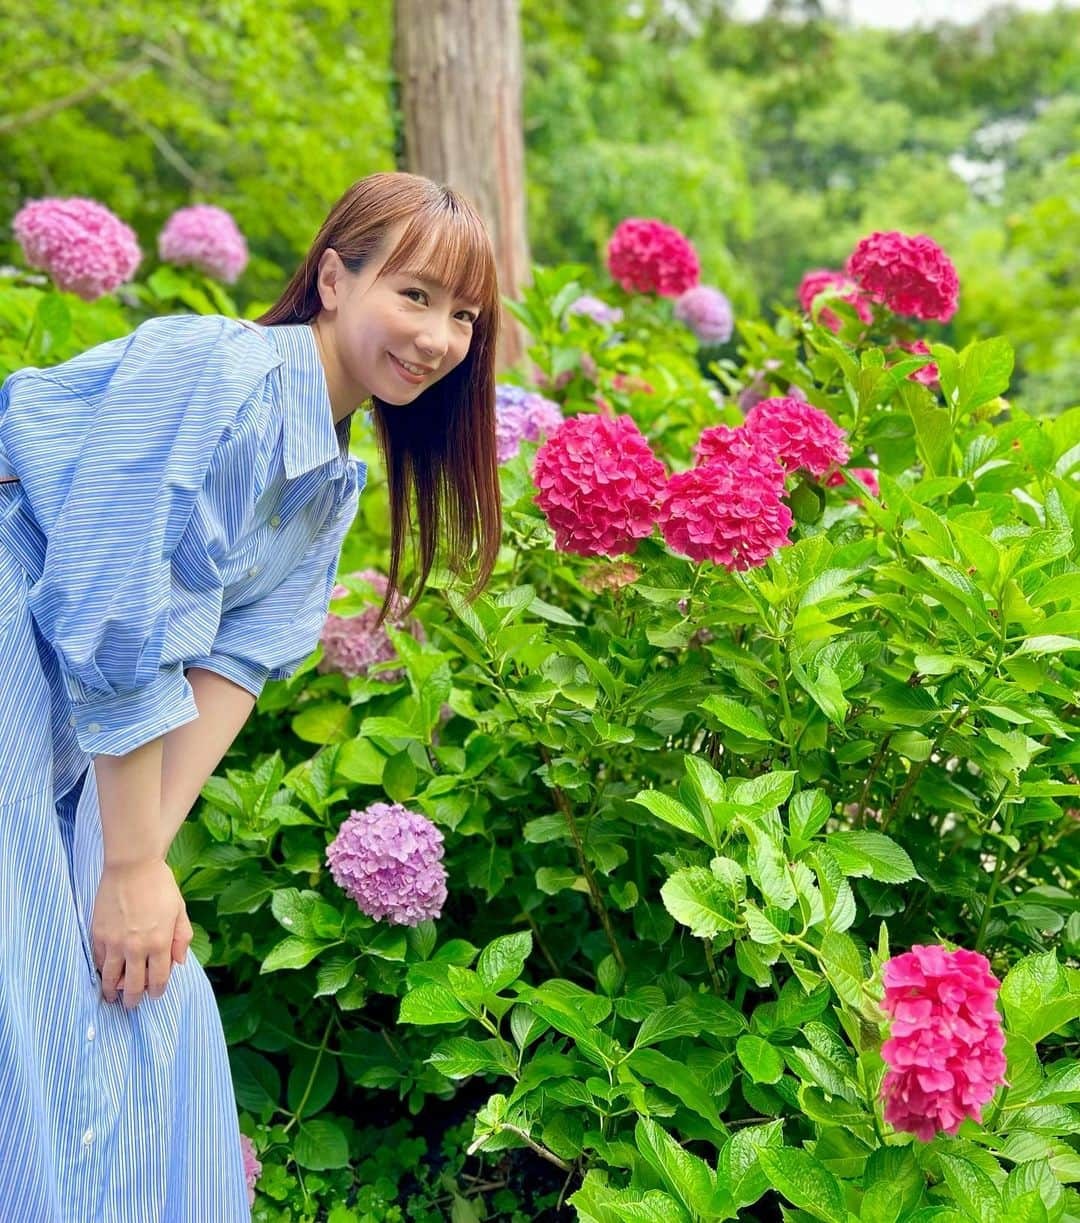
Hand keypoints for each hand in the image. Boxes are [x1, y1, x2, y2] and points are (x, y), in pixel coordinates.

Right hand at [91, 859, 188, 1009]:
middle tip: (131, 1004)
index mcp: (159, 943)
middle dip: (133, 999)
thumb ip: (181, 938)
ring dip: (111, 991)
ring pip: (110, 978)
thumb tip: (180, 962)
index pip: (159, 979)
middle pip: (133, 985)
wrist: (132, 866)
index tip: (155, 995)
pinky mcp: (98, 934)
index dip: (157, 991)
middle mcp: (136, 947)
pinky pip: (98, 961)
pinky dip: (101, 970)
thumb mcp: (180, 911)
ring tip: (111, 996)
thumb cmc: (160, 885)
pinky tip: (104, 973)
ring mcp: (114, 942)